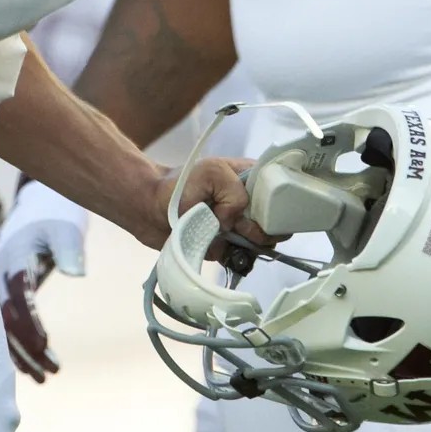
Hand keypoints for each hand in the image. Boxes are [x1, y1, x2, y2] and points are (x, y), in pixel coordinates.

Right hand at [0, 181, 87, 381]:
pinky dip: (18, 345)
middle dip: (25, 347)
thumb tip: (76, 274)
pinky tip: (33, 366)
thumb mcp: (65, 226)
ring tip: (45, 378)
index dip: (28, 321)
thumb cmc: (55, 213)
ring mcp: (0, 284)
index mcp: (12, 256)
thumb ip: (69, 248)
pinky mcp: (6, 292)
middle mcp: (0, 273)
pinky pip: (8, 323)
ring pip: (5, 326)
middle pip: (6, 317)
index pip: (17, 294)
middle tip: (49, 374)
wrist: (38, 202)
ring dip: (22, 353)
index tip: (43, 344)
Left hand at [134, 155, 264, 252]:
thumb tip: (235, 223)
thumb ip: (234, 193)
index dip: (275, 203)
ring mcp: (242, 227)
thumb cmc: (179, 185)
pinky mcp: (229, 247)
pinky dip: (236, 257)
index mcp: (251, 178)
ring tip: (226, 235)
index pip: (281, 190)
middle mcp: (250, 203)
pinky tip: (223, 249)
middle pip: (277, 221)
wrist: (150, 210)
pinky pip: (244, 258)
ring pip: (264, 243)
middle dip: (261, 227)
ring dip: (248, 243)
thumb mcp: (211, 173)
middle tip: (239, 226)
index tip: (260, 211)